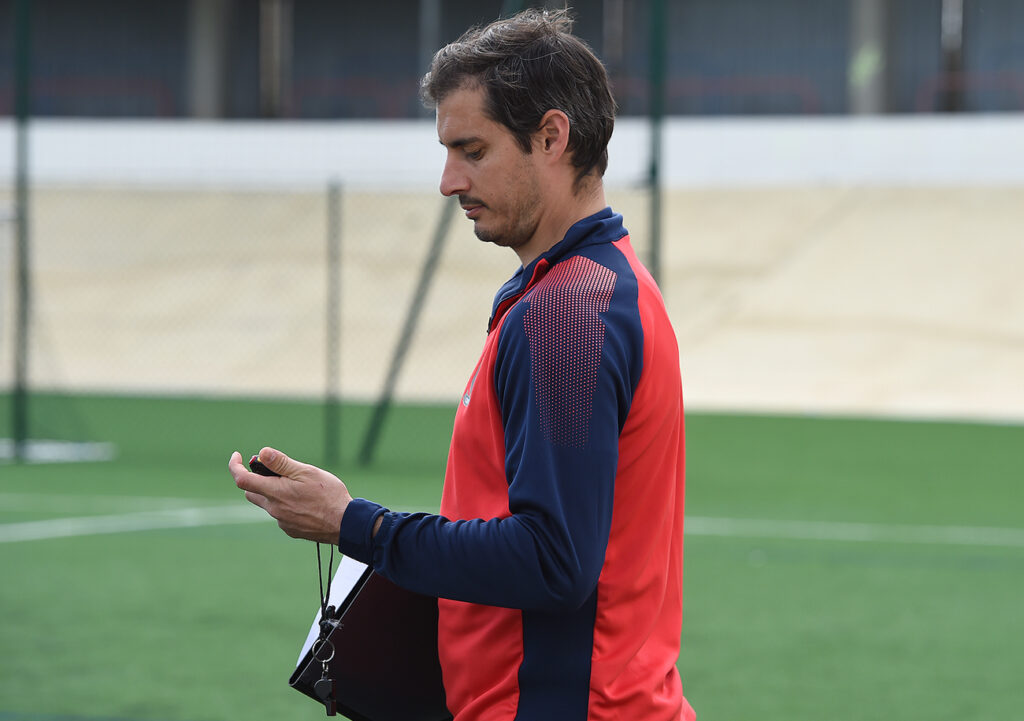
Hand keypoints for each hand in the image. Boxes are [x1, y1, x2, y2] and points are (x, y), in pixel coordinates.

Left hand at [228, 447, 350, 544]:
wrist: (345, 523)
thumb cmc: (328, 495)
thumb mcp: (306, 472)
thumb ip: (282, 463)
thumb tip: (262, 453)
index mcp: (275, 492)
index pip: (242, 479)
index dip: (235, 466)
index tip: (238, 456)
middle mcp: (274, 509)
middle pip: (252, 492)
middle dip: (256, 479)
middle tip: (276, 470)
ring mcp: (282, 521)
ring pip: (268, 504)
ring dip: (274, 493)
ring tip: (299, 487)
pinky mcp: (291, 530)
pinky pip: (281, 515)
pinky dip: (286, 505)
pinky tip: (305, 502)